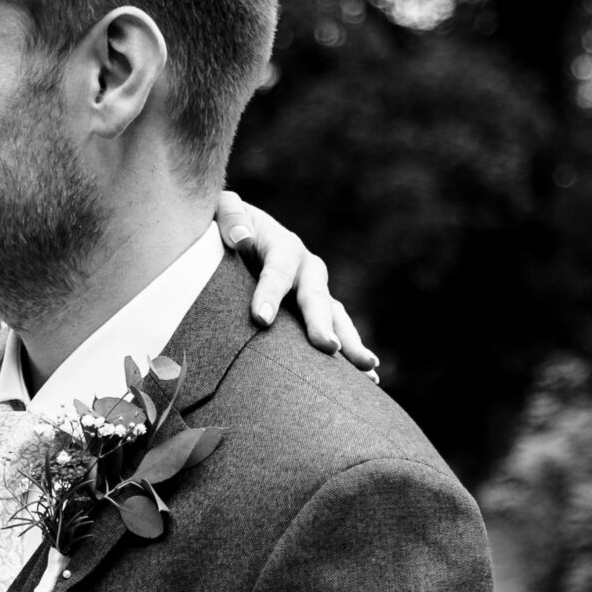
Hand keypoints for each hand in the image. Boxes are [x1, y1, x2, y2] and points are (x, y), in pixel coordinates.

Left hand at [215, 190, 378, 375]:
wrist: (241, 234)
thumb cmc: (226, 227)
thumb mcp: (222, 210)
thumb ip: (230, 217)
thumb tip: (240, 238)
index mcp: (283, 246)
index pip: (277, 271)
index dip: (269, 293)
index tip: (261, 319)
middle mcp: (307, 269)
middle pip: (316, 297)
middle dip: (321, 323)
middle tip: (328, 347)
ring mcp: (316, 292)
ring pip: (336, 317)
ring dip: (352, 342)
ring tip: (367, 368)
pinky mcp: (317, 313)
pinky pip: (337, 332)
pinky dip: (352, 354)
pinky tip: (369, 381)